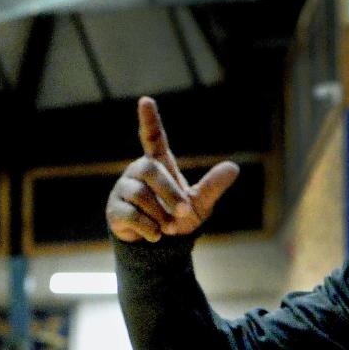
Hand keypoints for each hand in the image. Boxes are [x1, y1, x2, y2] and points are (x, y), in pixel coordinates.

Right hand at [106, 97, 239, 244]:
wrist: (160, 248)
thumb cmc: (177, 219)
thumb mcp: (199, 204)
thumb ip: (212, 187)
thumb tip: (234, 167)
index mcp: (159, 165)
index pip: (153, 138)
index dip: (149, 121)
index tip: (146, 101)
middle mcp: (138, 171)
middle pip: (150, 171)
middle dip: (169, 193)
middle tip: (183, 213)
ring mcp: (124, 189)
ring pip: (140, 195)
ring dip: (160, 215)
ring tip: (168, 228)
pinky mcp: (114, 209)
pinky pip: (130, 214)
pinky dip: (147, 228)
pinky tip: (155, 235)